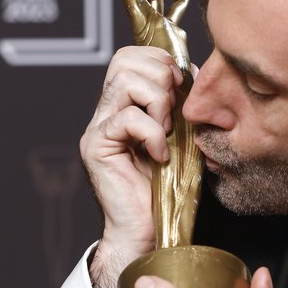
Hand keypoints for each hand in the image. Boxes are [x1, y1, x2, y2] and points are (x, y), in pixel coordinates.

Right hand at [80, 46, 183, 287]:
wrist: (150, 231)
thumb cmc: (167, 189)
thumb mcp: (182, 137)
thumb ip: (181, 105)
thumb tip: (190, 71)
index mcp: (125, 105)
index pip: (130, 56)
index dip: (159, 61)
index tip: (182, 87)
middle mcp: (107, 111)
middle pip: (125, 60)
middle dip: (161, 77)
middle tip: (175, 111)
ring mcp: (98, 127)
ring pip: (124, 81)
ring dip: (157, 102)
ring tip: (167, 132)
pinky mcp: (97, 146)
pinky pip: (127, 118)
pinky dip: (152, 134)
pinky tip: (160, 155)